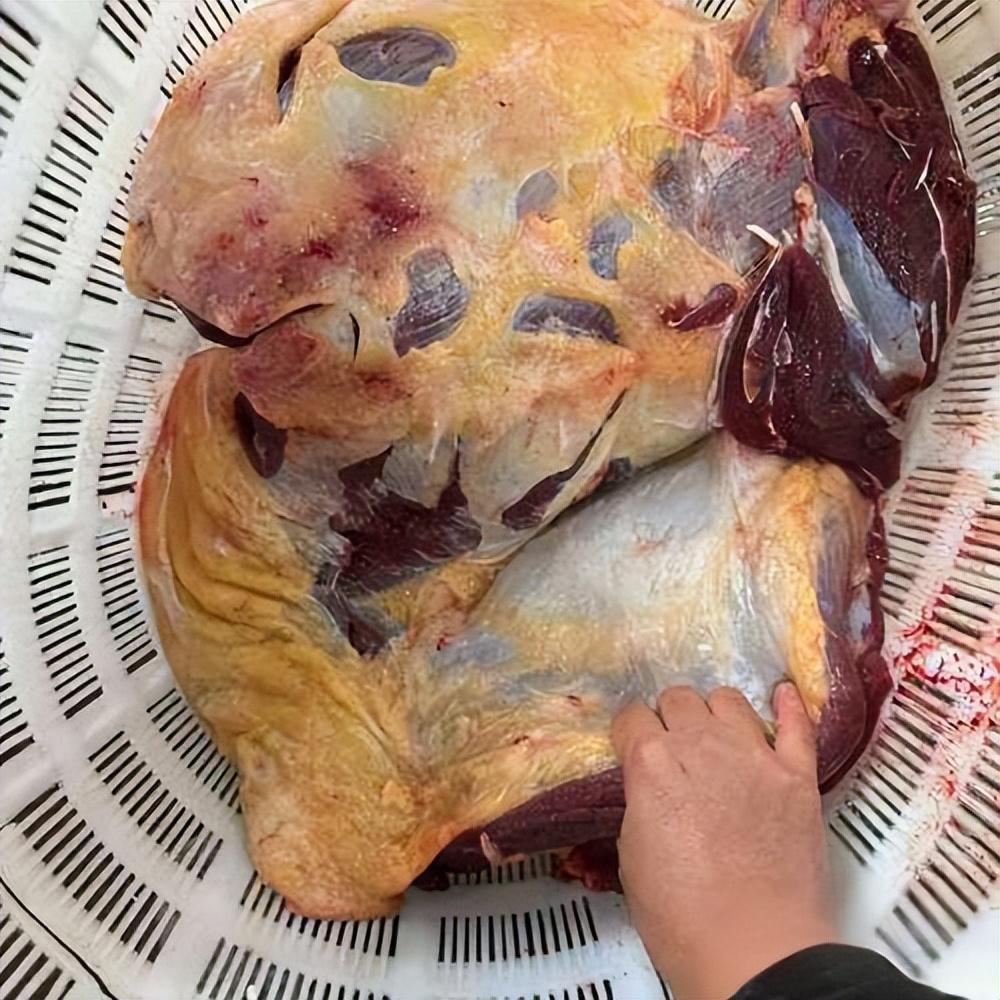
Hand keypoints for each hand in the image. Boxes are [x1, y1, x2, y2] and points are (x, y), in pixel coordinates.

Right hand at [611, 683, 836, 999]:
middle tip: (675, 750)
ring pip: (729, 700)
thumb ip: (641, 803)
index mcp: (651, 763)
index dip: (630, 734)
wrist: (755, 948)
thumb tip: (650, 790)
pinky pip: (796, 724)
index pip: (631, 717)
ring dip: (716, 713)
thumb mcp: (632, 854)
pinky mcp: (797, 774)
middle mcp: (701, 744)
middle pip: (679, 699)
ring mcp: (754, 755)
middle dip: (670, 718)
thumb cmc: (680, 916)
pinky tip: (782, 697)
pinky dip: (788, 707)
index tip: (633, 749)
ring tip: (718, 735)